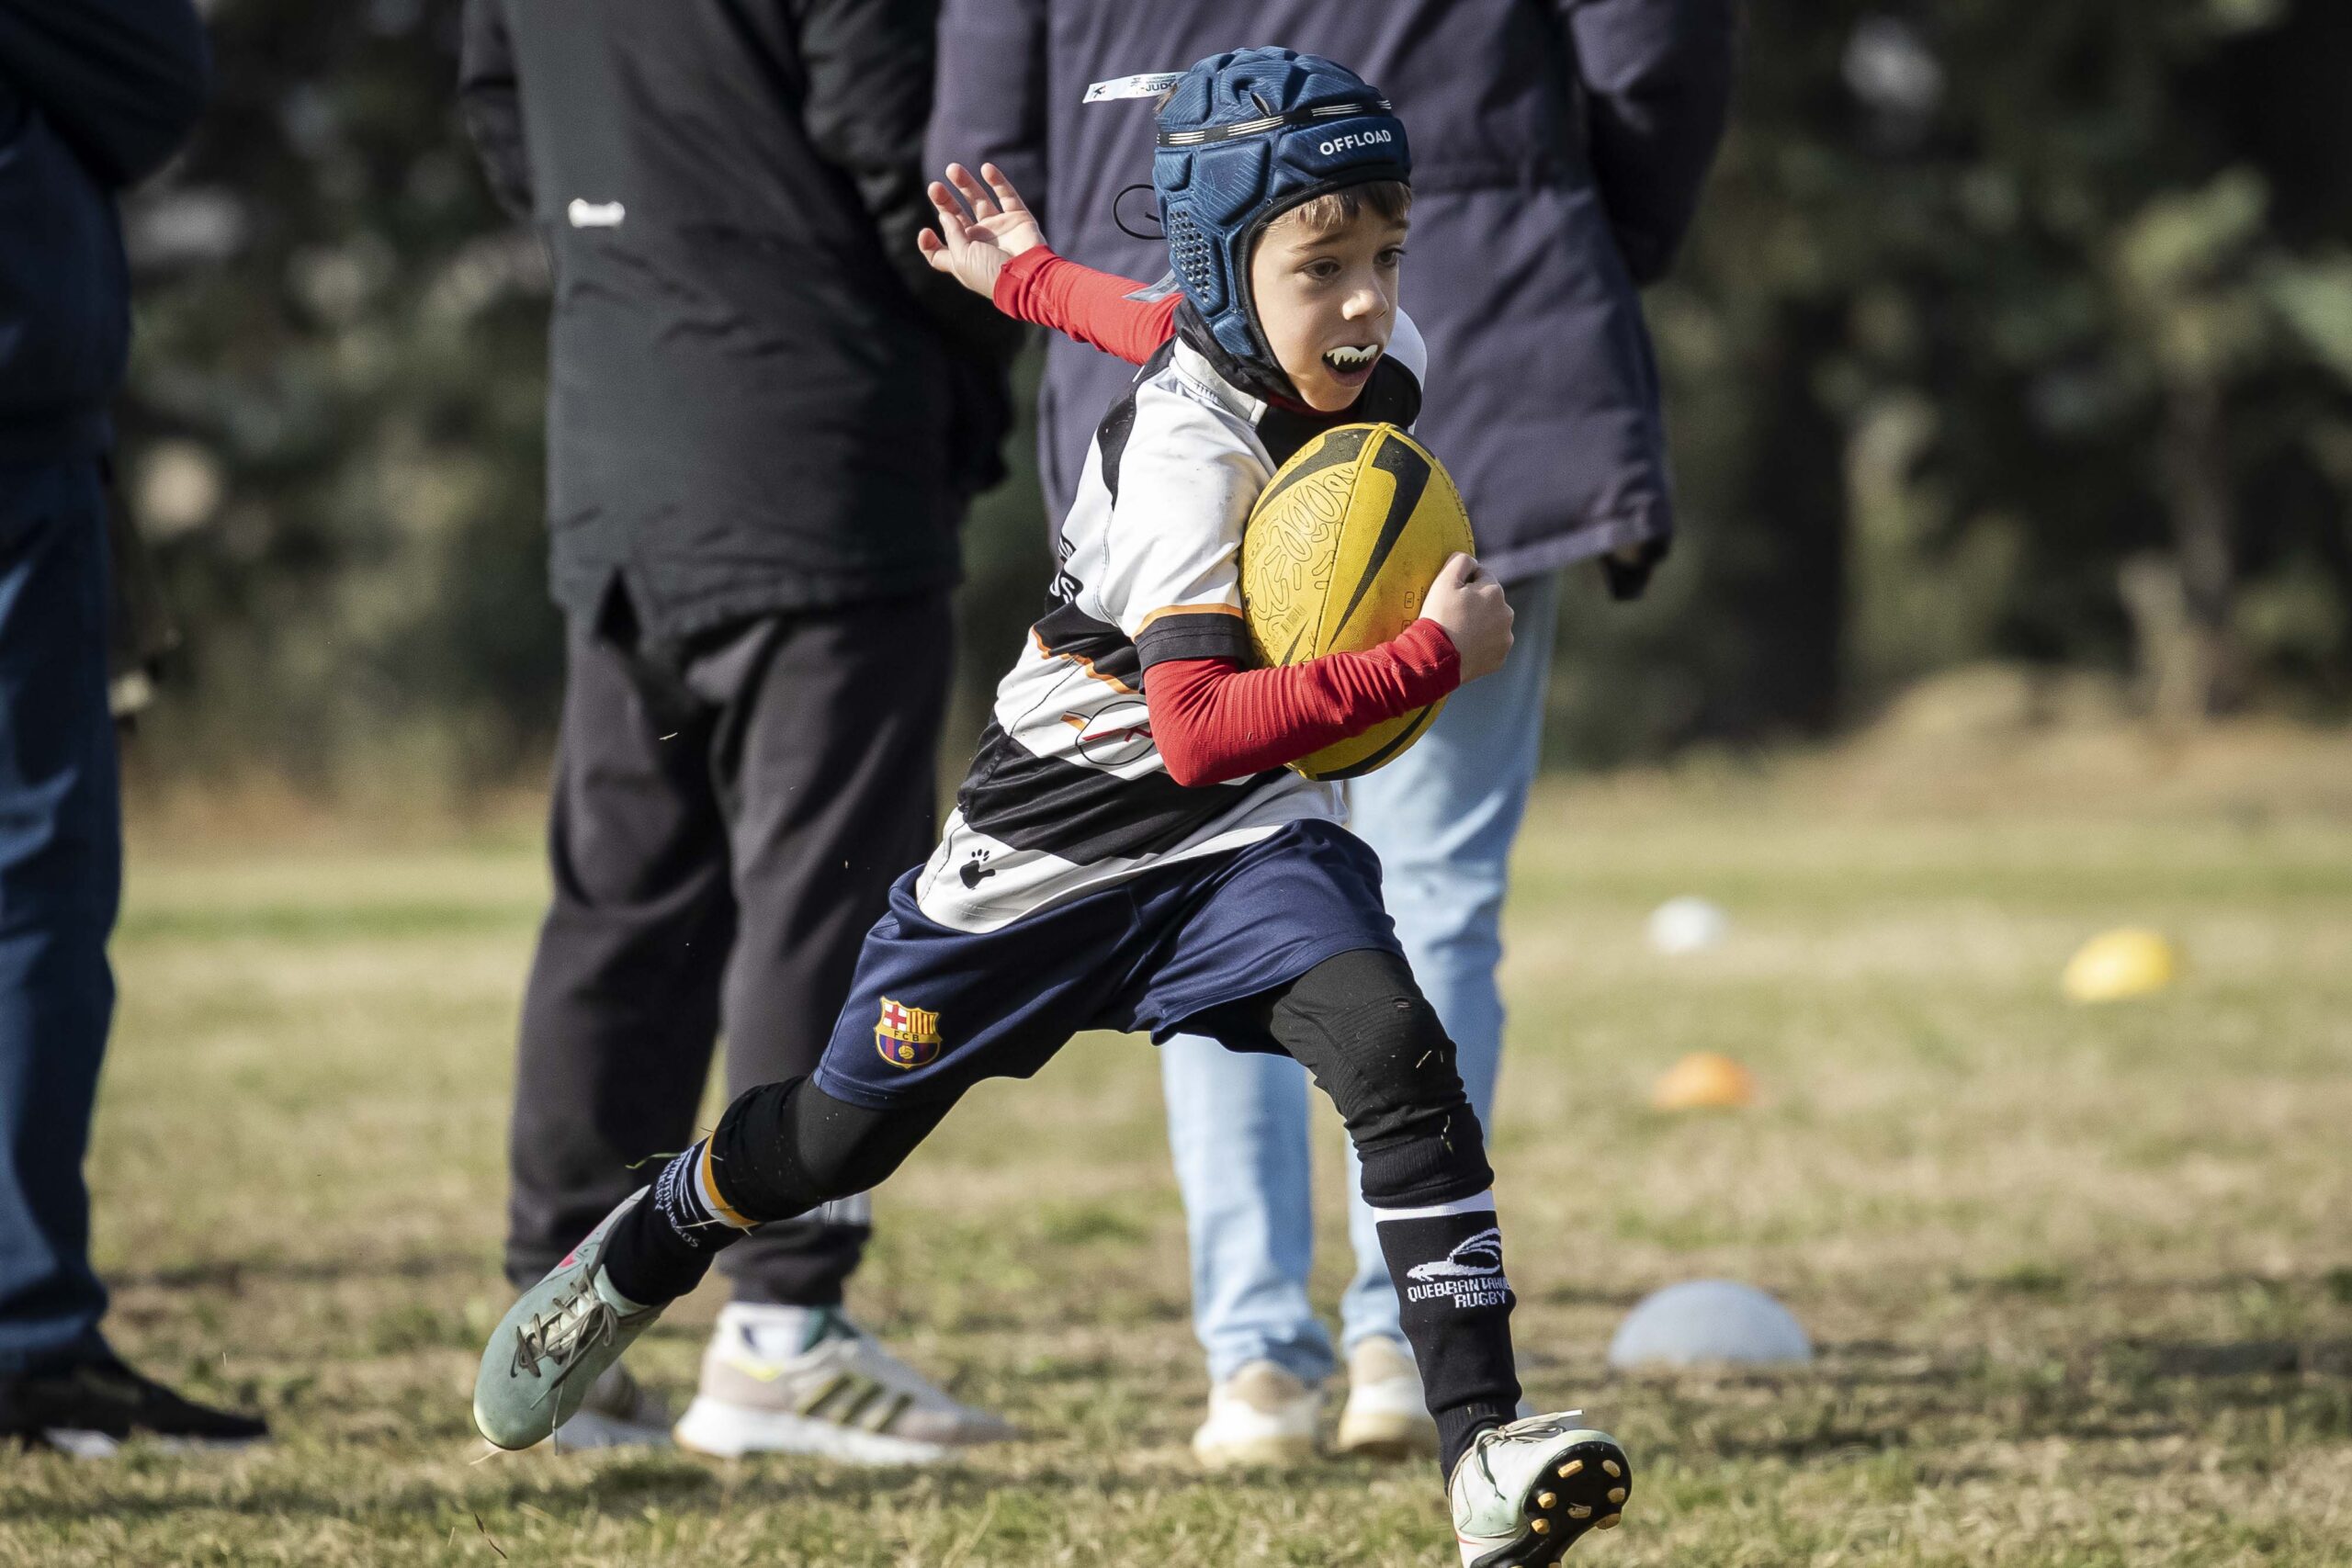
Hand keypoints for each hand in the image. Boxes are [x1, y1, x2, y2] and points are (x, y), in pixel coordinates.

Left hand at [916, 162, 1046, 298]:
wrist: (1027, 275)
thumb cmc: (990, 272)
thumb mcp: (961, 257)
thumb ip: (952, 233)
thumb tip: (945, 214)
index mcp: (964, 257)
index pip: (941, 251)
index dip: (930, 243)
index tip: (926, 232)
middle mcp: (980, 242)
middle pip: (957, 217)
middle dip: (945, 202)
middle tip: (934, 188)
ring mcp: (1000, 229)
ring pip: (979, 201)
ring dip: (965, 184)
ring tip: (952, 169)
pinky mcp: (1018, 219)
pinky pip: (1008, 195)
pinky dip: (998, 181)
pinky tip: (986, 169)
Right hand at [1420, 554, 1512, 681]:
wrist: (1436, 658)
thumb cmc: (1439, 617)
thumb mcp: (1443, 581)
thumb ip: (1460, 561)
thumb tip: (1470, 560)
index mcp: (1495, 591)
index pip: (1481, 576)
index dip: (1464, 583)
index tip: (1451, 595)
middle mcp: (1507, 613)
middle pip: (1489, 601)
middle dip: (1475, 604)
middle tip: (1453, 615)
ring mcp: (1505, 637)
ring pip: (1492, 623)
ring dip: (1480, 624)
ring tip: (1458, 633)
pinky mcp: (1500, 657)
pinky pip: (1491, 645)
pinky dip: (1481, 644)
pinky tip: (1464, 647)